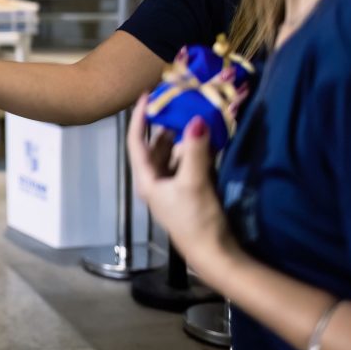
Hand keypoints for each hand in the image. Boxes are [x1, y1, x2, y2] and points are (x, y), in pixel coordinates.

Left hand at [127, 94, 236, 274]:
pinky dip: (193, 151)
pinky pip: (186, 164)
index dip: (139, 118)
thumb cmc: (196, 219)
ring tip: (194, 117)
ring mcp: (171, 187)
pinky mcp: (187, 192)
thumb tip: (197, 119)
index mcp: (146, 179)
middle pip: (155, 146)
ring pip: (172, 154)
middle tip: (178, 104)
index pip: (136, 141)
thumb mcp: (195, 181)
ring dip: (181, 138)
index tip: (147, 96)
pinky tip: (206, 141)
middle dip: (165, 125)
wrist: (214, 253)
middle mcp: (155, 181)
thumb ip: (195, 150)